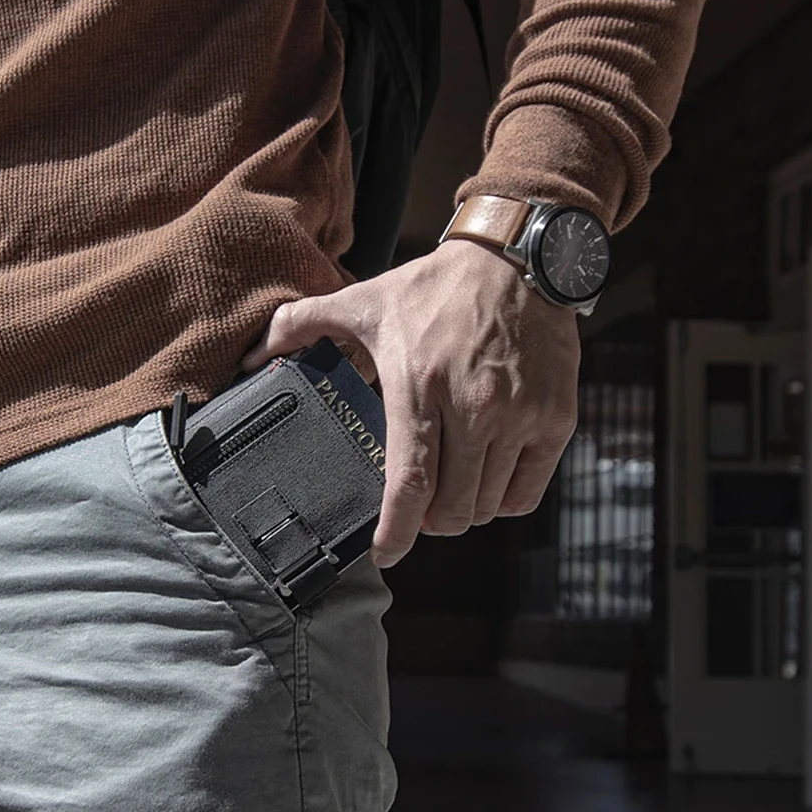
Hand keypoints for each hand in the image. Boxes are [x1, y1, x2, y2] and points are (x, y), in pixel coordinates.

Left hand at [239, 239, 580, 566]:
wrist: (517, 257)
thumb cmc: (434, 287)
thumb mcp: (365, 300)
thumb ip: (302, 325)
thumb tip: (255, 354)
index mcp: (419, 385)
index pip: (410, 480)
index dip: (396, 530)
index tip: (384, 555)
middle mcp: (473, 407)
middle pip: (451, 508)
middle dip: (429, 522)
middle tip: (418, 508)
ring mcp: (520, 416)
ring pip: (487, 506)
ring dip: (464, 511)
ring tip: (452, 488)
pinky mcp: (556, 419)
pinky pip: (526, 492)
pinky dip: (504, 500)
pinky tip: (488, 479)